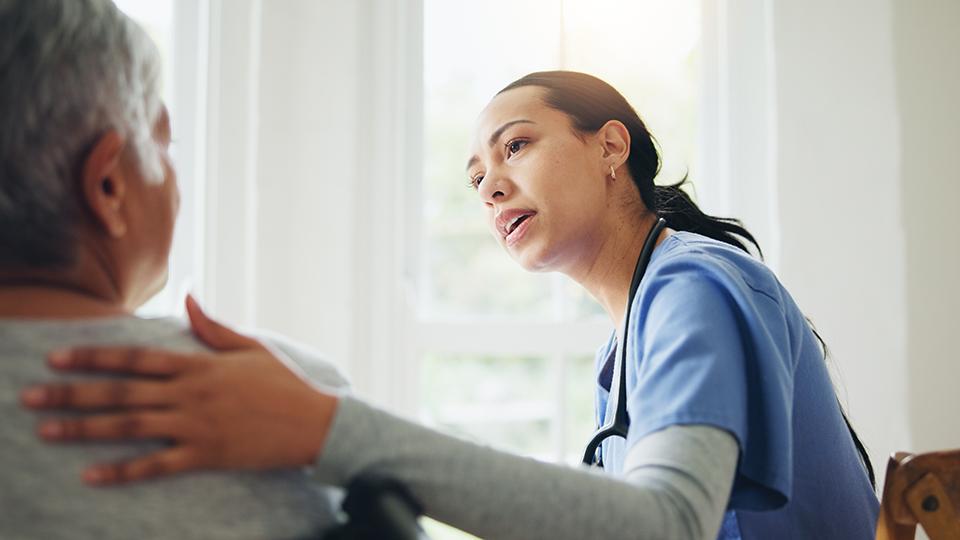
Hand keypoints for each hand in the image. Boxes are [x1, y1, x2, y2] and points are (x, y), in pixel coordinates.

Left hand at [19, 295, 338, 484]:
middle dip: (72, 394)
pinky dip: (123, 471)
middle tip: (31, 397)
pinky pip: (156, 465)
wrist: (315, 422)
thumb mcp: (251, 347)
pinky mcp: (207, 455)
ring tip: (47, 431)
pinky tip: (92, 475)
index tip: (57, 358)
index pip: (136, 358)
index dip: (94, 357)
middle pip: (121, 392)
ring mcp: (197, 425)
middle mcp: (191, 393)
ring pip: (130, 427)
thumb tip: (189, 296)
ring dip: (85, 429)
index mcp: (199, 365)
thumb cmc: (285, 382)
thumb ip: (213, 326)